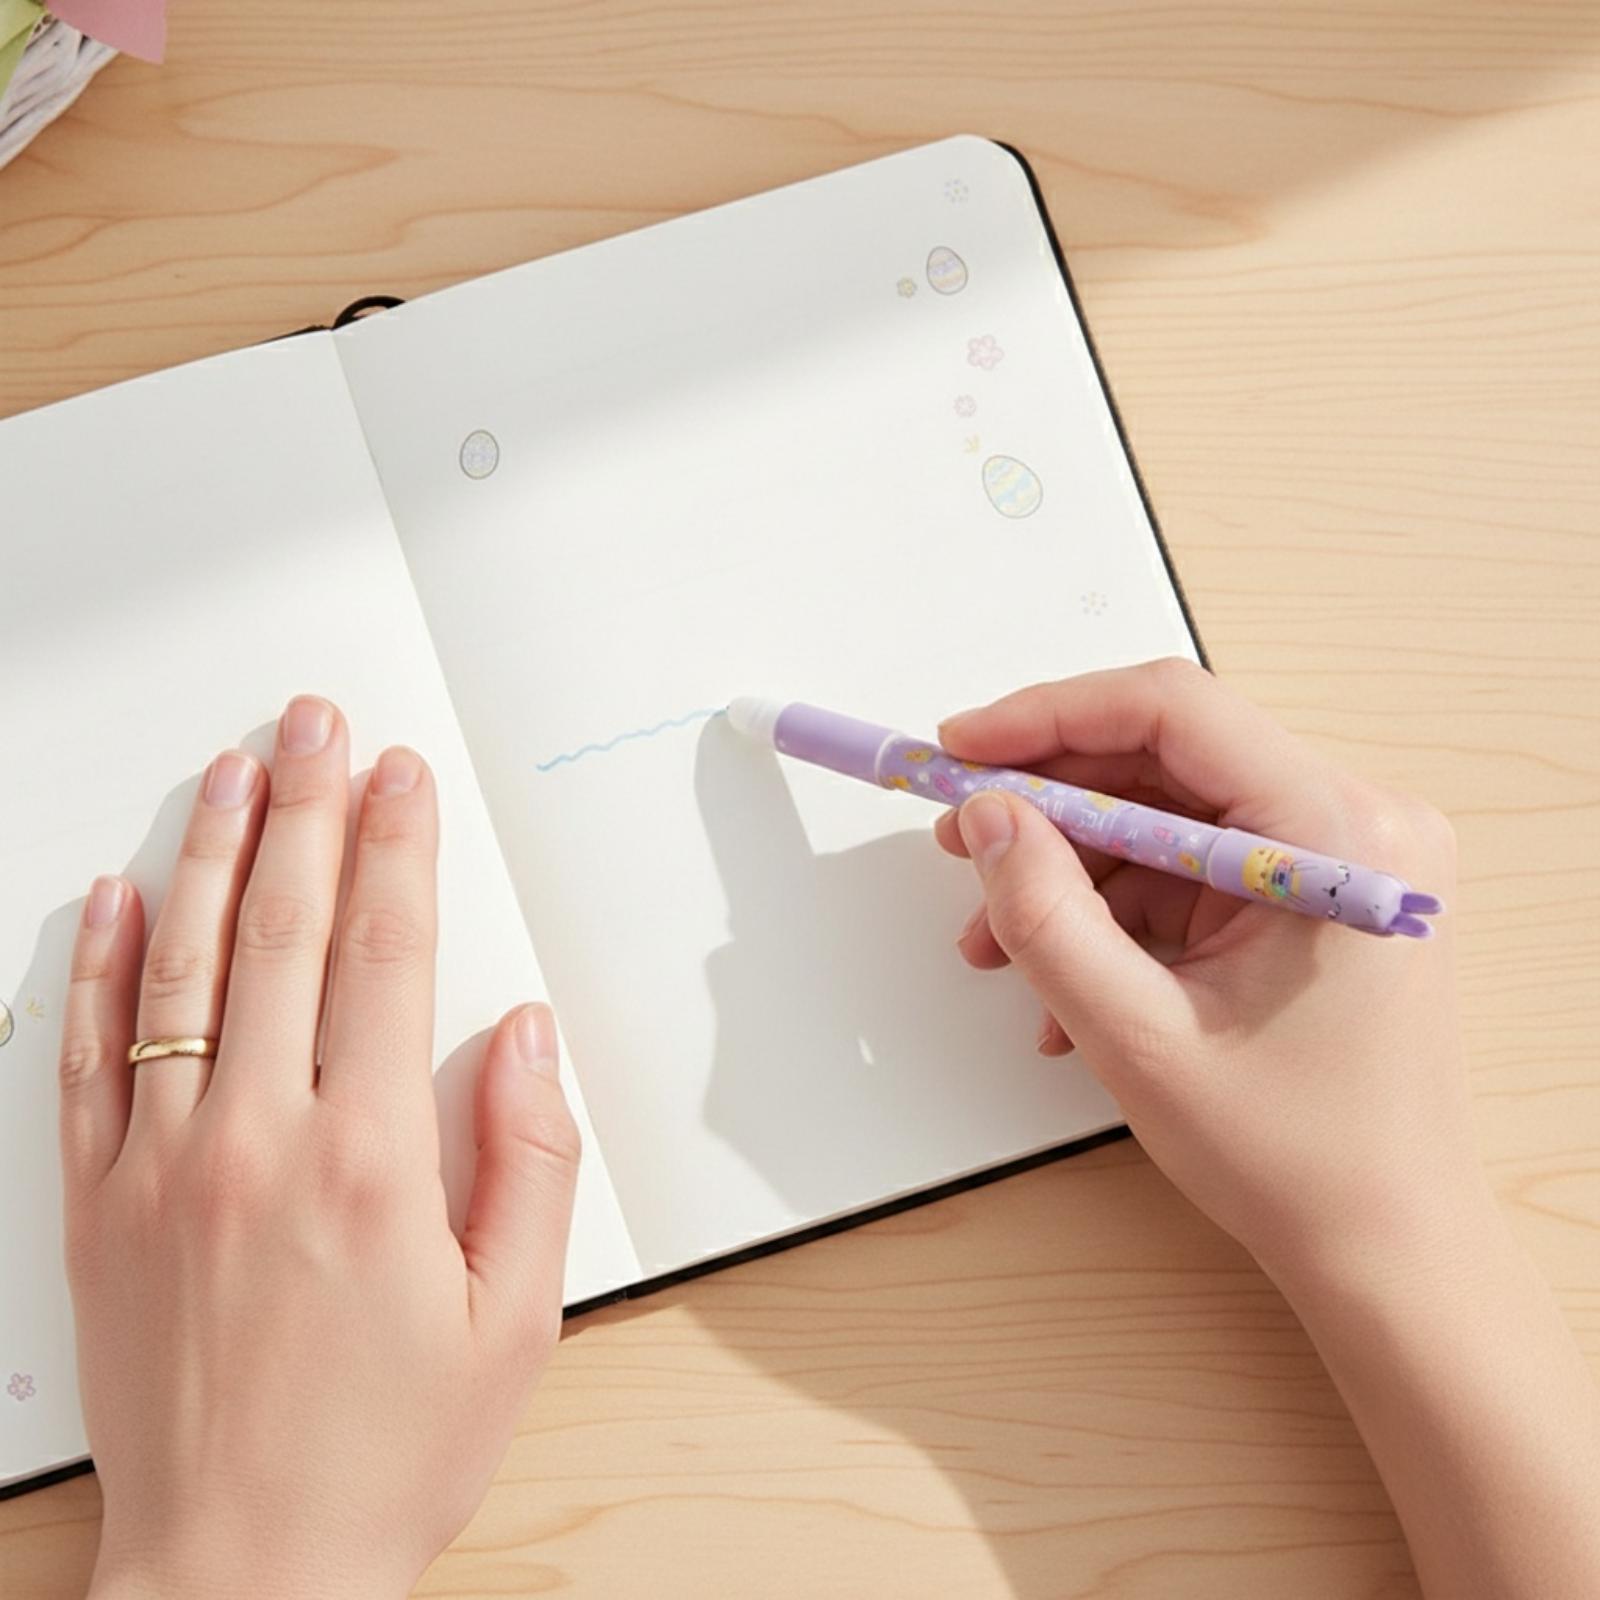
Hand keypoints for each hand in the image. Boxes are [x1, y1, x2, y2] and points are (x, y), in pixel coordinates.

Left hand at [59, 697, 580, 1599]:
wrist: (239, 1576)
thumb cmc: (382, 1455)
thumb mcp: (512, 1323)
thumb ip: (529, 1162)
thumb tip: (521, 1036)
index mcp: (368, 1163)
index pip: (383, 955)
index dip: (395, 849)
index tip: (400, 777)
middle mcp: (254, 1142)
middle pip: (279, 932)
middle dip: (304, 809)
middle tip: (314, 725)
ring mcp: (162, 1167)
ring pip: (180, 970)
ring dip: (207, 855)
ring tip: (230, 770)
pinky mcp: (99, 1206)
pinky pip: (87, 1058)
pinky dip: (95, 967)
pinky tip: (110, 896)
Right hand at [936, 659, 1599, 1599]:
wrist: (1386, 1249)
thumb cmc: (1296, 1159)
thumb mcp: (1138, 1037)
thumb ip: (1047, 915)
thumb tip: (986, 815)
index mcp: (1337, 836)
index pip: (1176, 711)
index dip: (1049, 716)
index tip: (959, 748)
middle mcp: (1354, 824)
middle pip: (1167, 759)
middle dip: (1050, 800)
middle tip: (957, 837)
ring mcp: (1338, 859)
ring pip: (1167, 817)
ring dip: (1072, 869)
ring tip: (996, 942)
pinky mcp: (1315, 896)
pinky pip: (1189, 868)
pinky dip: (1116, 910)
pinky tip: (1064, 982)